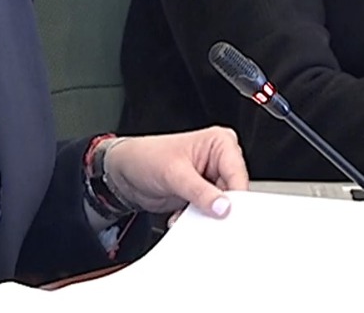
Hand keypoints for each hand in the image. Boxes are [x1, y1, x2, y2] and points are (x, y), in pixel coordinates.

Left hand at [100, 126, 248, 219]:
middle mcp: (220, 159)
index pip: (238, 174)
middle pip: (234, 192)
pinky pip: (211, 213)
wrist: (125, 172)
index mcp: (220, 143)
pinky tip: (182, 216)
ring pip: (223, 206)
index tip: (228, 214)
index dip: (235, 197)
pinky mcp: (204, 195)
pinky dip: (198, 219)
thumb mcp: (174, 174)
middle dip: (220, 208)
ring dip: (206, 216)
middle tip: (206, 217)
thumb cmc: (145, 158)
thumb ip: (200, 192)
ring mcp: (212, 178)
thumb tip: (223, 207)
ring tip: (186, 213)